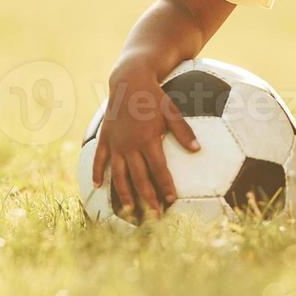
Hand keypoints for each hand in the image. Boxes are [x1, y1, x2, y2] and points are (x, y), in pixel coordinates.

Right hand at [90, 64, 199, 219]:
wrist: (129, 79)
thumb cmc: (154, 95)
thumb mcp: (172, 110)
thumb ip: (183, 131)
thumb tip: (198, 149)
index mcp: (148, 139)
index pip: (159, 170)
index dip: (165, 187)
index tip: (171, 201)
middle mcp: (130, 145)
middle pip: (139, 178)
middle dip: (147, 198)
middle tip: (154, 216)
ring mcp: (116, 143)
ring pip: (118, 174)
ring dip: (123, 193)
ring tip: (128, 210)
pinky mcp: (105, 137)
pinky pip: (99, 159)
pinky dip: (97, 172)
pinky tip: (97, 186)